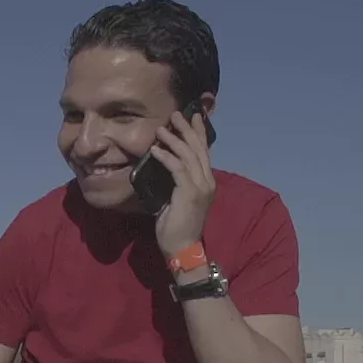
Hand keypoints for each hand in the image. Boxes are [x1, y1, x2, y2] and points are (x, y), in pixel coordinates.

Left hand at [148, 110, 216, 255]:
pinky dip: (166, 158)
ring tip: (161, 129)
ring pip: (188, 156)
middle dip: (187, 129)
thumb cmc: (176, 228)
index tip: (193, 117)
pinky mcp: (189, 193)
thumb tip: (161, 168)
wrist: (182, 249)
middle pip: (198, 149)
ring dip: (174, 140)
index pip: (204, 152)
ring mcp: (200, 187)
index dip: (198, 134)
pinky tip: (155, 150)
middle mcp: (207, 181)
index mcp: (206, 182)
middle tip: (176, 114)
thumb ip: (175, 184)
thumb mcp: (176, 200)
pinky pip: (177, 169)